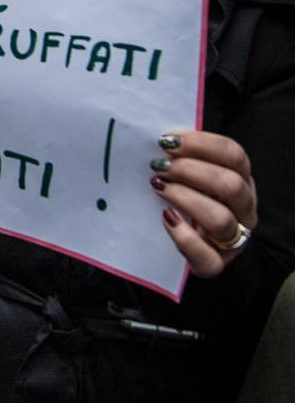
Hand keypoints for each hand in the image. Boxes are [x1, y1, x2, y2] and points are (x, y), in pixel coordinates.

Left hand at [149, 130, 256, 276]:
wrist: (192, 242)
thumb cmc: (189, 198)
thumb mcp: (194, 175)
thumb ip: (185, 158)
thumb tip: (162, 139)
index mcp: (242, 179)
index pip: (234, 155)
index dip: (202, 144)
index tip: (169, 140)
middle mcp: (244, 209)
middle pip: (231, 185)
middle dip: (190, 171)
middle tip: (159, 166)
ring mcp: (234, 239)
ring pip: (221, 219)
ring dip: (186, 199)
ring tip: (158, 188)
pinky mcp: (216, 263)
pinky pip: (207, 257)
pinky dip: (184, 237)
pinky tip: (166, 219)